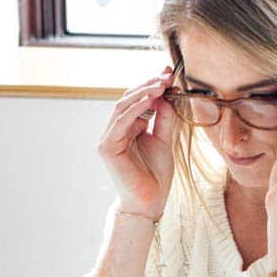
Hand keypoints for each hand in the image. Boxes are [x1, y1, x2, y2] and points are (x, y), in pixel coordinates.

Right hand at [98, 65, 177, 218]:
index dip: (152, 85)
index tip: (170, 74)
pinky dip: (136, 108)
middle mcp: (116, 130)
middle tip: (167, 75)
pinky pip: (121, 121)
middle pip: (129, 99)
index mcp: (129, 128)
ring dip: (143, 93)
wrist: (150, 202)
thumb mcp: (165, 140)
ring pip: (123, 106)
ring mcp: (108, 138)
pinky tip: (151, 99)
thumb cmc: (156, 176)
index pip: (138, 100)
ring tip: (161, 84)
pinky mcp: (106, 147)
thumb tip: (166, 94)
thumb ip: (164, 118)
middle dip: (148, 85)